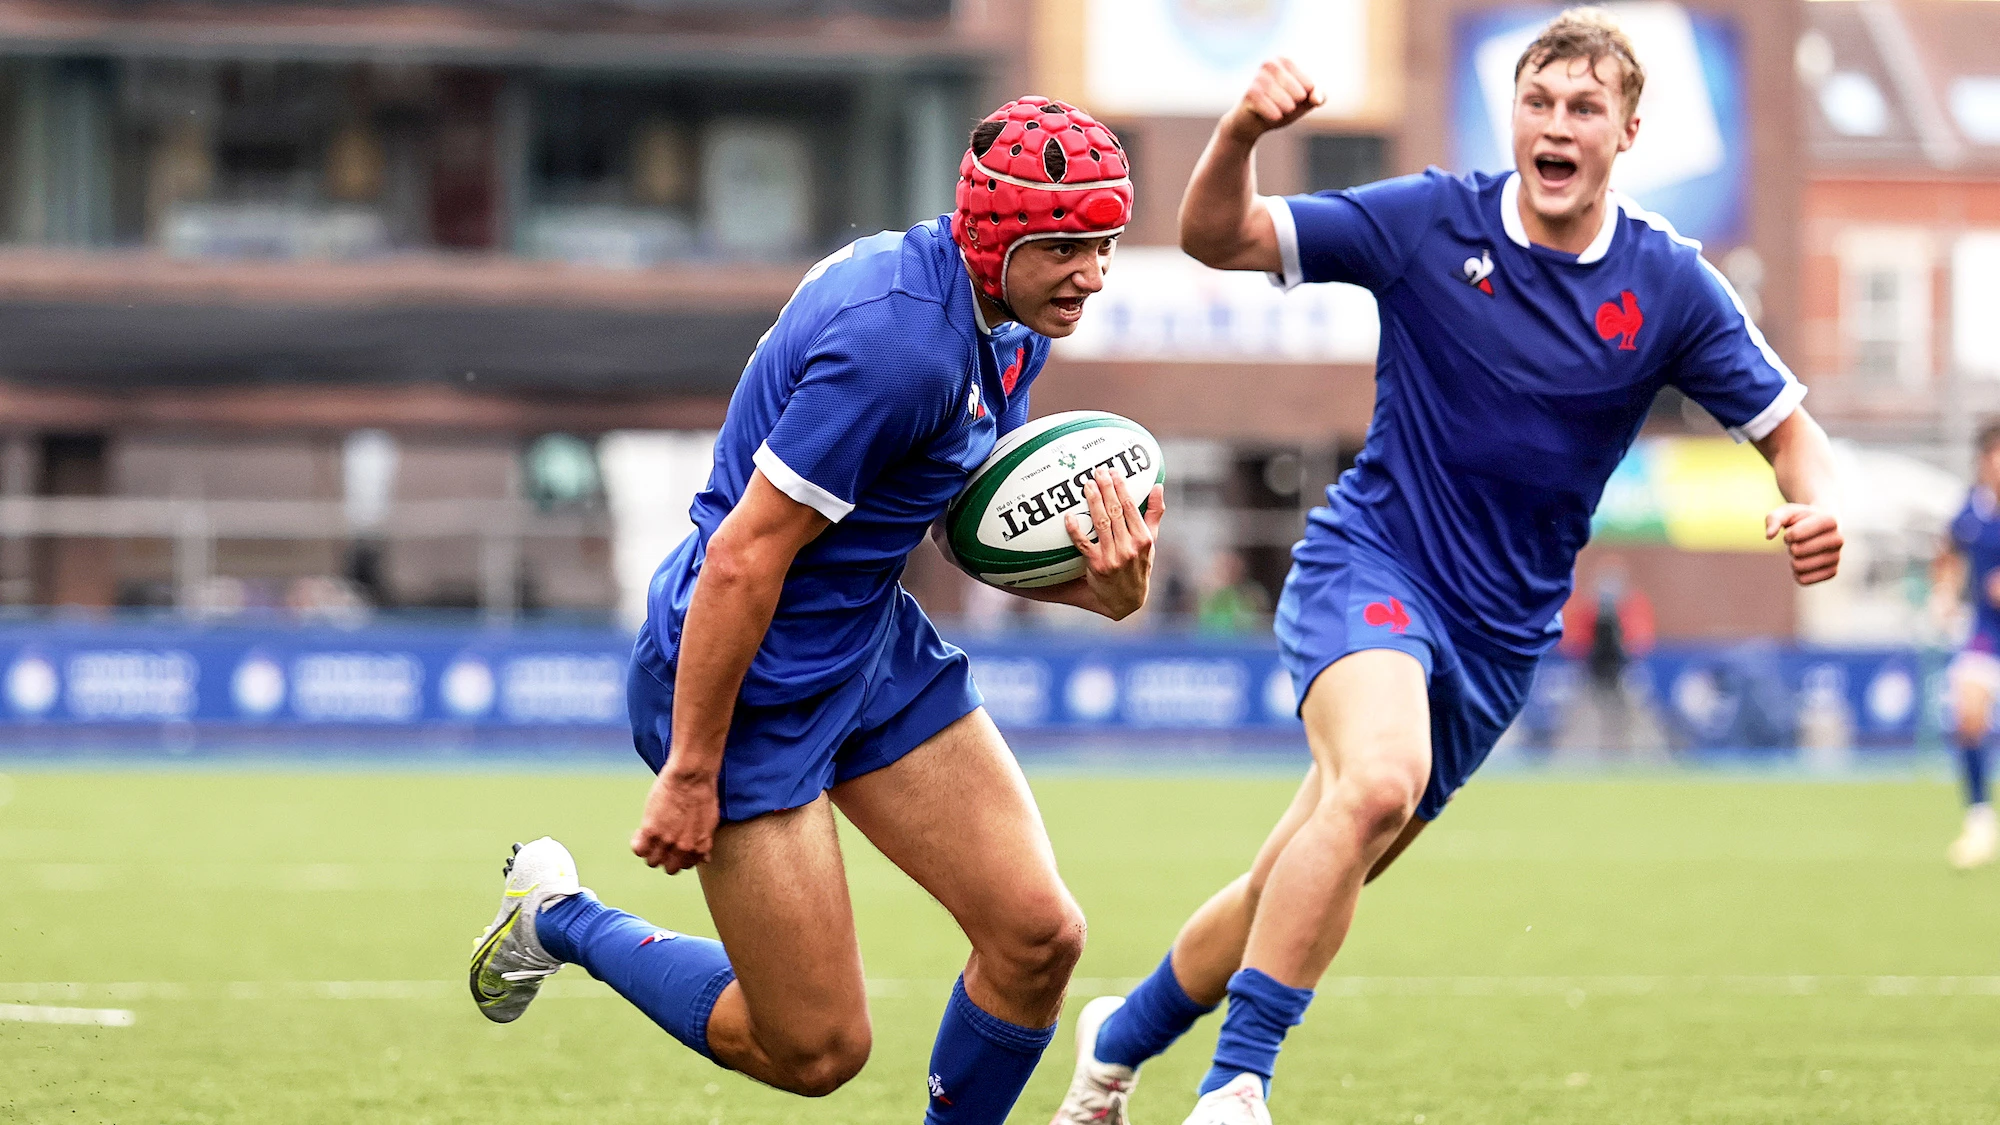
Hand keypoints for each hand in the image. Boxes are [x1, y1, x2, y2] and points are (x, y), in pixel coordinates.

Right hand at [631, 764, 718, 874]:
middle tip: (661, 842)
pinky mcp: (651, 830)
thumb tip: (704, 858)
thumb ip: (704, 843)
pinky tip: (641, 832)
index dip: (678, 856)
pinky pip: (639, 849)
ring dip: (650, 851)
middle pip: (668, 868)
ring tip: (650, 836)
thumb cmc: (702, 793)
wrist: (692, 776)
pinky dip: (638, 844)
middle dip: (665, 857)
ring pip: (652, 861)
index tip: (674, 847)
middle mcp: (684, 848)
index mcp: (699, 847)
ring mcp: (667, 840)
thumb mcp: (710, 822)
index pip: (685, 866)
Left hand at [1065, 468, 1164, 619]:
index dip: (1121, 487)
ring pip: (1101, 523)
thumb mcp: (1150, 542)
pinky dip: (1076, 529)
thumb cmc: (1138, 565)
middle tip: (1097, 471)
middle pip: (1115, 511)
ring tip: (1086, 485)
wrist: (1126, 599)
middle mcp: (1129, 547)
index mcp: (1144, 538)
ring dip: (1093, 502)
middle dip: (1106, 489)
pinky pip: (1083, 544)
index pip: (1131, 507)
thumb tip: (1158, 486)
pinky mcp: (1097, 566)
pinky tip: (1068, 516)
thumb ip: (1154, 514)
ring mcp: (1113, 557)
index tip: (1113, 471)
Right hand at [1224, 58, 1324, 143]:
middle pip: (1297, 90)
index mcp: (1285, 61)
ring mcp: (1258, 77)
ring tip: (1282, 112)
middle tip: (1288, 107)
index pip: (1309, 84)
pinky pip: (1267, 104)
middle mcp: (1270, 64)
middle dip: (1296, 104)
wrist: (1252, 123)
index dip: (1306, 98)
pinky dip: (1273, 113)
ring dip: (1285, 109)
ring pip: (1283, 98)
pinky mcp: (1250, 93)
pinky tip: (1275, 116)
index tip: (1296, 101)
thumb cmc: (1280, 107)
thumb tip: (1317, 99)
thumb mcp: (1302, 102)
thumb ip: (1316, 96)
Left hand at [1764, 503, 1841, 585]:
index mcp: (1830, 520)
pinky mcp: (1832, 572)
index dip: (1788, 534)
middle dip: (1791, 546)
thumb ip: (1774, 519)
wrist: (1823, 527)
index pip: (1795, 534)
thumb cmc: (1802, 519)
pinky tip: (1804, 563)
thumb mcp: (1787, 512)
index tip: (1793, 530)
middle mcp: (1838, 539)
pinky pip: (1804, 580)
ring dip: (1794, 559)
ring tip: (1802, 551)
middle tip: (1799, 542)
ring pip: (1800, 566)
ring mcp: (1837, 557)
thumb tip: (1769, 536)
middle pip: (1797, 551)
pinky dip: (1797, 573)